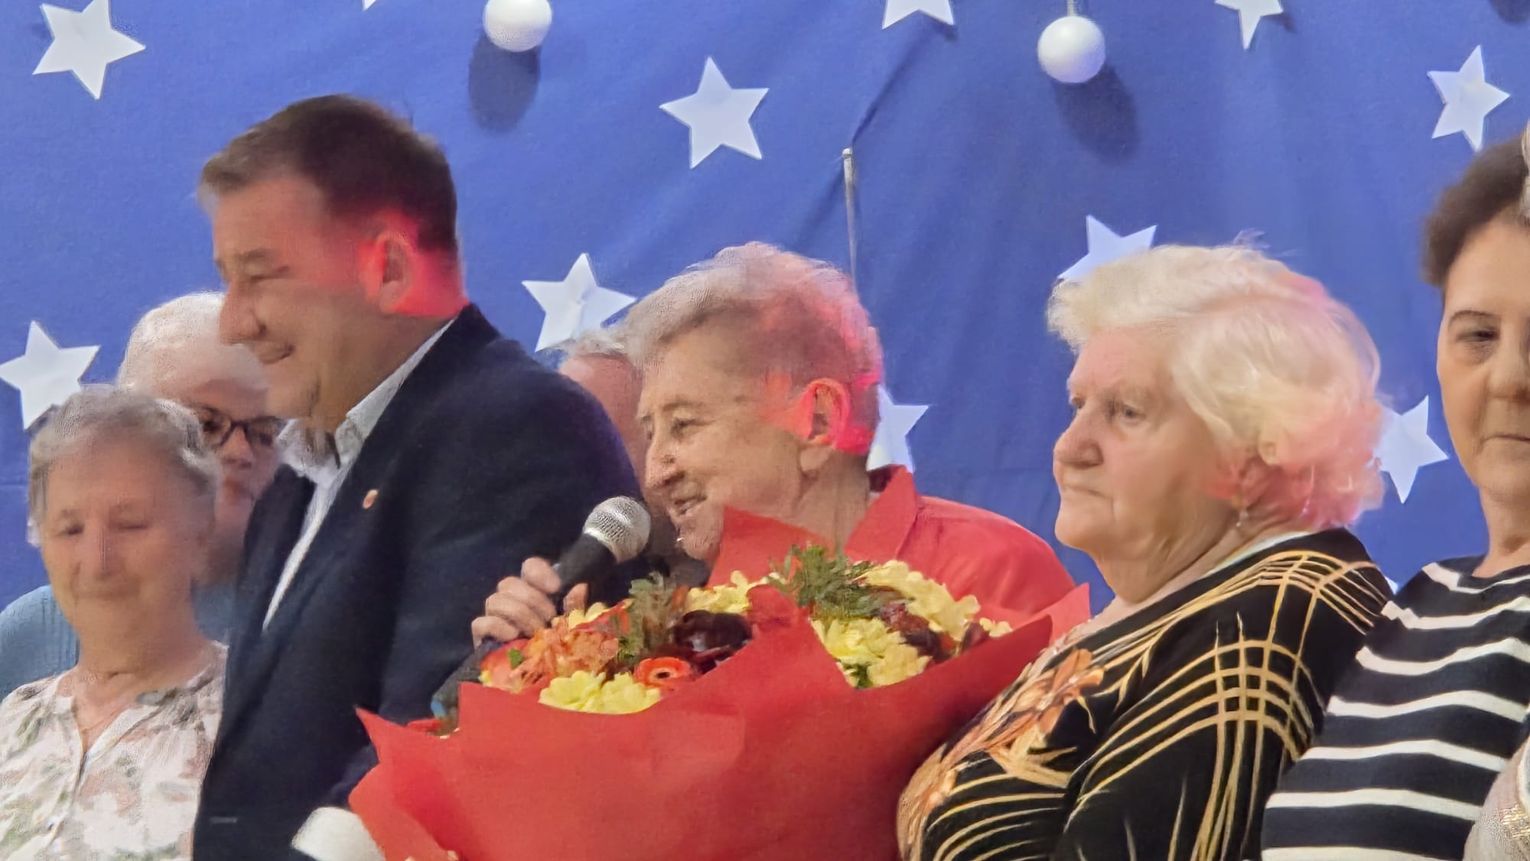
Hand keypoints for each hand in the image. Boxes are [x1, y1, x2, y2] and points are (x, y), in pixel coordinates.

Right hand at [470, 558, 589, 644]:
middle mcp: (510, 603)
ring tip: (534, 633)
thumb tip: (579, 587)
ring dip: (518, 614)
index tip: (556, 588)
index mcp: (533, 595)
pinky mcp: (482, 640)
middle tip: (548, 619)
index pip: (528, 568)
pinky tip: (512, 636)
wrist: (539, 687)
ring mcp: (494, 620)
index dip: (539, 572)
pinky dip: (497, 626)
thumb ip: (574, 609)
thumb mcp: (571, 631)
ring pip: (494, 599)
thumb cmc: (558, 654)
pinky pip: (480, 623)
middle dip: (532, 599)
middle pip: (508, 582)